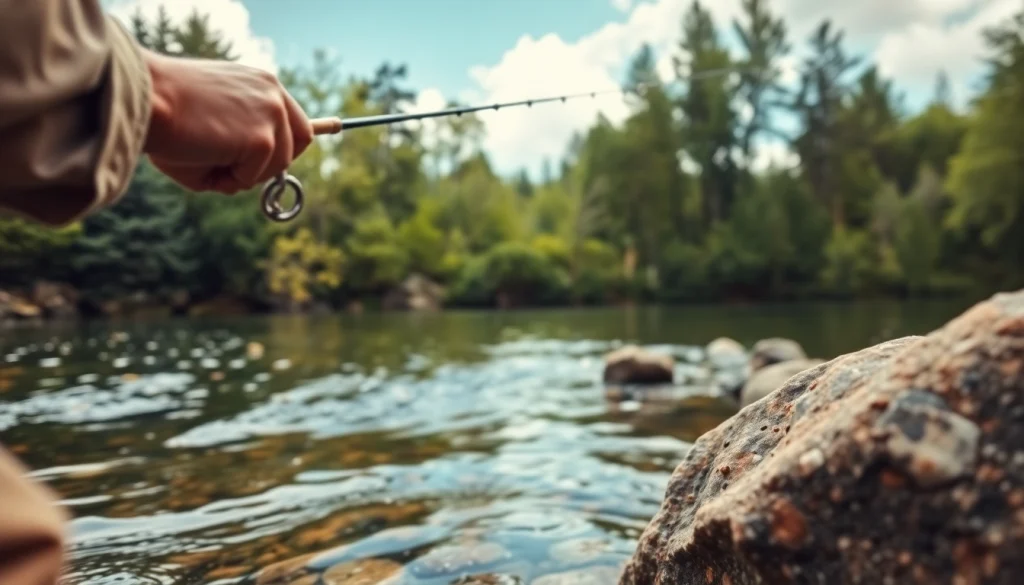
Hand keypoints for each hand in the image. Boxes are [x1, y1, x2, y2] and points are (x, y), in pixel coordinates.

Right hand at [141, 48, 313, 194]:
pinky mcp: (262, 139)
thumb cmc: (164, 111)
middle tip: (239, 172)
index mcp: (260, 81)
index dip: (283, 144)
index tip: (265, 160)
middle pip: (301, 140)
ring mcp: (271, 114)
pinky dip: (228, 181)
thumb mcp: (211, 120)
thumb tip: (246, 178)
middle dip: (275, 163)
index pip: (293, 117)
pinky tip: (203, 161)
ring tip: (205, 159)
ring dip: (243, 175)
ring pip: (278, 165)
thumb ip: (239, 141)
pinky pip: (253, 177)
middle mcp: (272, 92)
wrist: (143, 97)